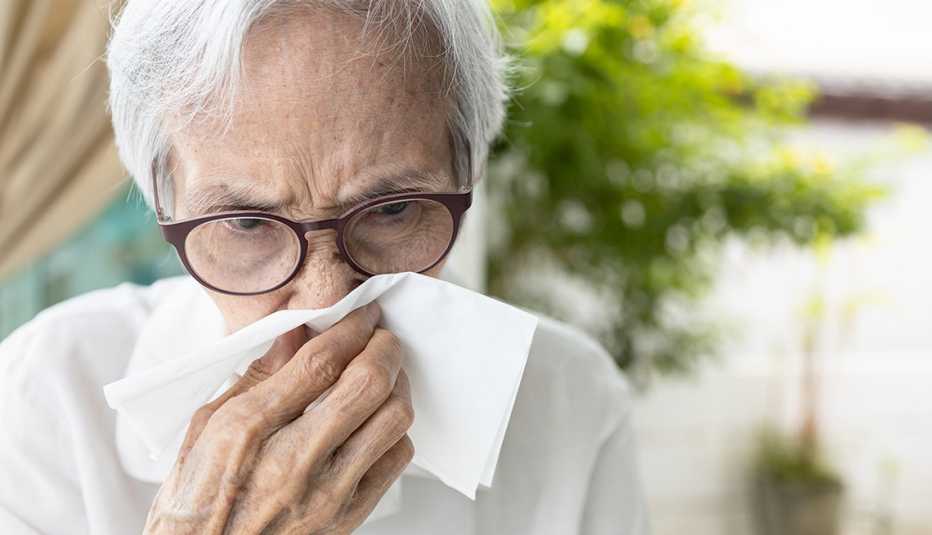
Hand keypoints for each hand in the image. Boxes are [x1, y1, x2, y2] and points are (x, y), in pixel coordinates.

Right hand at [143, 303, 413, 533]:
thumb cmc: (195, 501)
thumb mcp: (204, 428)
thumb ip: (255, 377)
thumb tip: (296, 332)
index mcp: (248, 430)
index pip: (319, 363)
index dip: (350, 328)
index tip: (363, 313)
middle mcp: (293, 461)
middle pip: (367, 385)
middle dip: (384, 348)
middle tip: (382, 337)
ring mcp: (326, 493)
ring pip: (392, 419)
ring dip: (397, 385)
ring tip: (385, 374)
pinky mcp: (347, 517)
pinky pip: (395, 459)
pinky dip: (396, 429)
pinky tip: (378, 419)